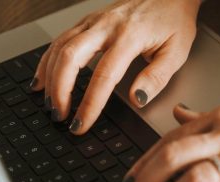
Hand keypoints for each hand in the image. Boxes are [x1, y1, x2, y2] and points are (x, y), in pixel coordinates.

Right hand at [30, 0, 201, 133]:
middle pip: (70, 57)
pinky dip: (47, 61)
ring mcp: (94, 21)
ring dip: (50, 77)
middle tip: (60, 115)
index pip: (105, 75)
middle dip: (60, 90)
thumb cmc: (174, 20)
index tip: (82, 123)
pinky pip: (60, 40)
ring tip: (49, 103)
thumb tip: (137, 99)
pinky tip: (42, 79)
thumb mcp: (177, 51)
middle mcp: (107, 25)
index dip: (90, 103)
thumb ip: (157, 77)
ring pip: (60, 47)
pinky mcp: (88, 21)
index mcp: (130, 35)